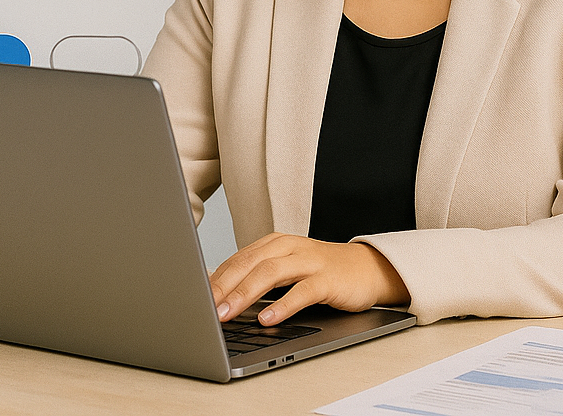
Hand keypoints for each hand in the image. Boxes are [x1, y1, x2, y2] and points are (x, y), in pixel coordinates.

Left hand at [209, 233, 410, 325]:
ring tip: (226, 313)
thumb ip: (258, 278)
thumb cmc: (322, 272)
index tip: (194, 297)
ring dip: (244, 294)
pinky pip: (301, 291)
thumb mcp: (287, 270)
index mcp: (275, 244)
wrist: (368, 269)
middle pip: (249, 263)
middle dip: (223, 286)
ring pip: (270, 273)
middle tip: (203, 307)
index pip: (238, 259)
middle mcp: (289, 247)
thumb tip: (220, 297)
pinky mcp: (327, 279)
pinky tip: (266, 318)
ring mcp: (309, 261)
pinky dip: (282, 305)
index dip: (215, 278)